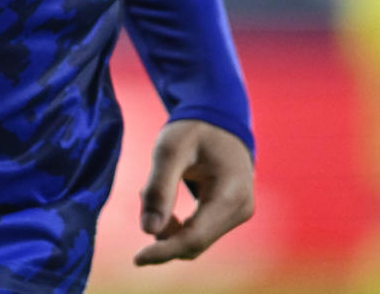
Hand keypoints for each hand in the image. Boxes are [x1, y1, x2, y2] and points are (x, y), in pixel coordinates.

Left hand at [133, 119, 255, 265]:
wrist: (220, 120)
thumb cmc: (194, 130)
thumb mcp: (170, 149)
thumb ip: (158, 188)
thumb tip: (148, 231)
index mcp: (231, 193)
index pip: (195, 237)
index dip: (165, 251)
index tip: (137, 258)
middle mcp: (242, 209)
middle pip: (195, 243)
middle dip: (163, 232)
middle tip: (143, 194)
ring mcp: (240, 214)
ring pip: (196, 241)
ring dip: (169, 227)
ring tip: (155, 190)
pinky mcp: (231, 215)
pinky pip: (200, 233)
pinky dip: (178, 225)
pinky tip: (166, 200)